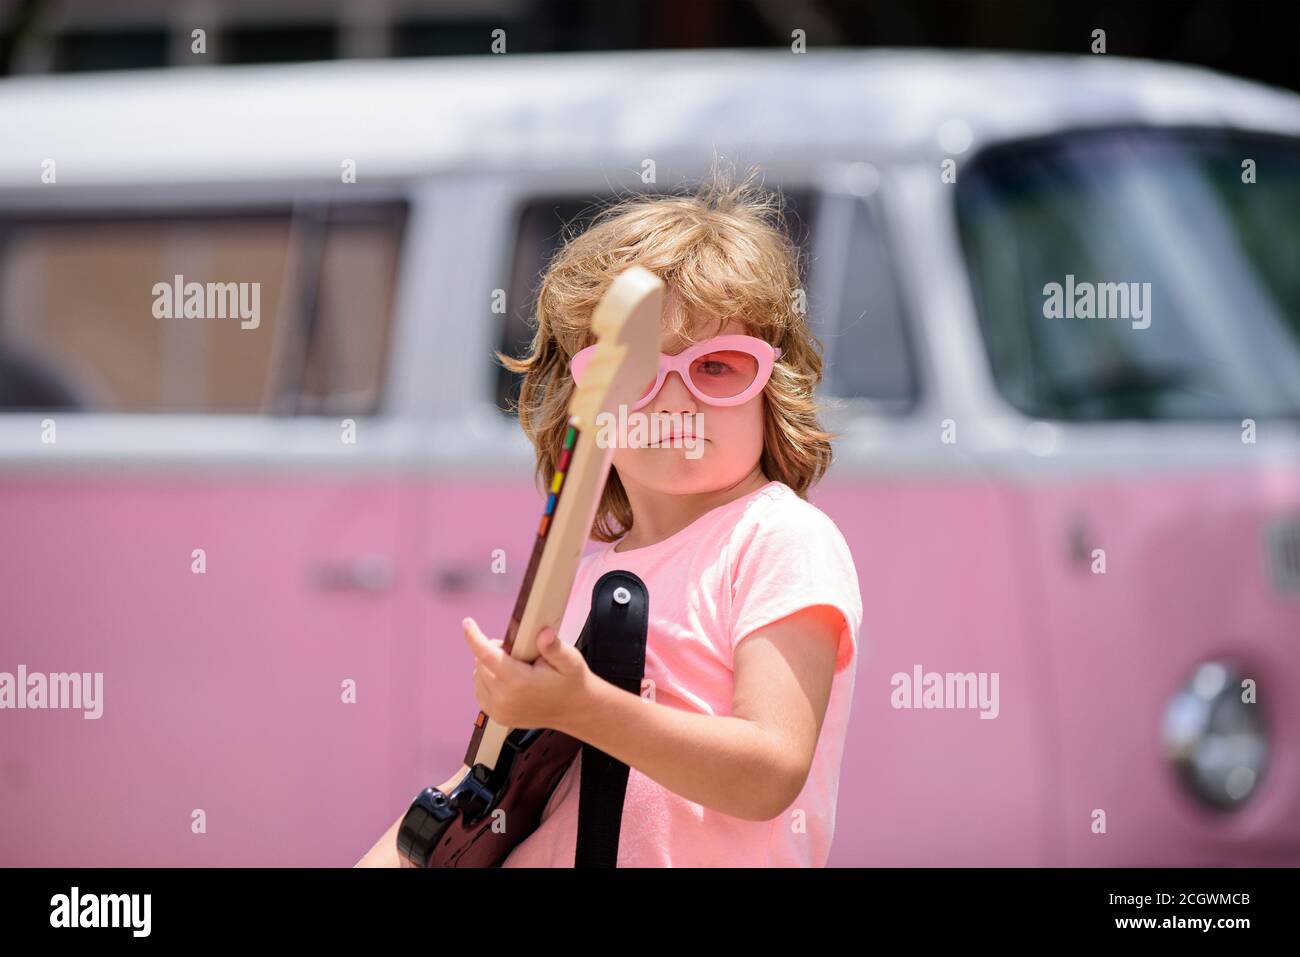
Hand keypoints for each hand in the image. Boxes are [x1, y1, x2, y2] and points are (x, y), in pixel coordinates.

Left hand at [463, 617, 592, 732]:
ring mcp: (499, 710)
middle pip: (481, 663)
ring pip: (478, 676)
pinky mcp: (498, 716)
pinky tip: (507, 678)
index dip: (474, 637)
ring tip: (514, 665)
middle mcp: (505, 699)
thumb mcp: (570, 660)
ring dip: (489, 665)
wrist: (575, 710)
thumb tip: (543, 634)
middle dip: (492, 650)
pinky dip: (488, 680)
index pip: (487, 656)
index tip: (468, 623)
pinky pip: (480, 691)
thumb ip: (554, 647)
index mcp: (519, 682)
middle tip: (517, 651)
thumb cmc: (571, 682)